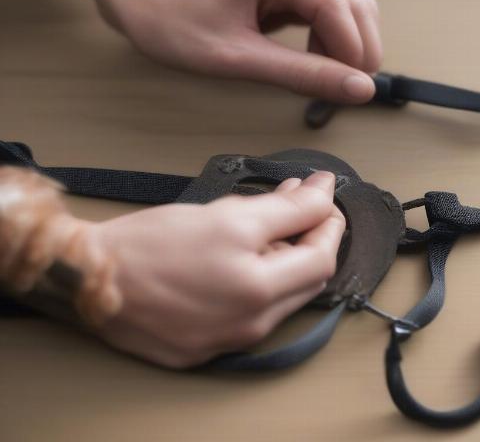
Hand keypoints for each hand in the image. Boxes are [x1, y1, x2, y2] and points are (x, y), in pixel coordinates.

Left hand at [77, 0, 380, 102]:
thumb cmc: (180, 23)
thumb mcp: (240, 59)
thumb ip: (302, 74)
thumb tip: (359, 89)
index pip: (342, 10)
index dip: (353, 56)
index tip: (346, 91)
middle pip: (359, 6)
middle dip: (354, 55)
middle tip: (328, 88)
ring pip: (358, 7)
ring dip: (346, 47)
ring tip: (310, 71)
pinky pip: (342, 9)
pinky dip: (336, 39)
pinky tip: (311, 54)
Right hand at [91, 172, 344, 367]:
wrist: (91, 278)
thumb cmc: (153, 242)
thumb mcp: (228, 214)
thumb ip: (285, 208)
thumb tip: (321, 191)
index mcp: (259, 291)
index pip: (321, 257)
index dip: (329, 222)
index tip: (323, 195)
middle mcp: (251, 324)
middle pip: (306, 279)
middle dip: (310, 237)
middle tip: (301, 204)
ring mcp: (229, 340)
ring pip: (279, 295)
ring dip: (286, 258)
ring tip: (270, 225)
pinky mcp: (207, 348)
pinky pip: (250, 312)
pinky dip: (258, 282)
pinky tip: (241, 256)